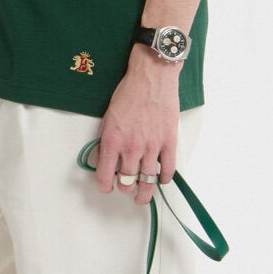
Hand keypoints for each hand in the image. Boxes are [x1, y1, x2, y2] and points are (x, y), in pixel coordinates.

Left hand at [93, 49, 180, 206]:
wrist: (152, 76)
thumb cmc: (129, 92)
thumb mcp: (108, 117)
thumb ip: (106, 140)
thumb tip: (103, 159)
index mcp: (112, 140)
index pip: (105, 176)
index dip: (105, 186)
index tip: (107, 187)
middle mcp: (131, 147)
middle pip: (127, 182)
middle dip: (125, 189)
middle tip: (127, 189)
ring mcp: (152, 146)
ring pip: (148, 182)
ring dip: (144, 194)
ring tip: (143, 197)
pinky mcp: (169, 142)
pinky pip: (168, 171)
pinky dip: (163, 179)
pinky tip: (160, 178)